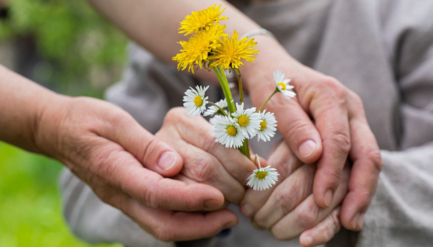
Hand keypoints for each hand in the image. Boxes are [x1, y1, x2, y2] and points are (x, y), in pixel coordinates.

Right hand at [35, 97, 237, 240]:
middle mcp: (119, 193)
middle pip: (161, 224)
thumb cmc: (86, 119)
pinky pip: (157, 217)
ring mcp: (122, 199)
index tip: (219, 197)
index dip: (189, 198)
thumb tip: (175, 164)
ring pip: (161, 226)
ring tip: (225, 215)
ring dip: (195, 226)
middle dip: (200, 226)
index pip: (156, 193)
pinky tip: (203, 207)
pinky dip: (184, 218)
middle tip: (231, 217)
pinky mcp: (128, 198)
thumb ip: (144, 144)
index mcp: (114, 171)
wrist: (57, 131)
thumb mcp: (114, 121)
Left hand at [242, 36, 381, 229]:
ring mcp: (353, 121)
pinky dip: (353, 186)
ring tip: (348, 222)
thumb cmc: (270, 83)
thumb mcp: (274, 100)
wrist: (273, 68)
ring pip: (368, 161)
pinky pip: (358, 162)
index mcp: (331, 96)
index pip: (339, 140)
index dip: (331, 172)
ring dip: (360, 193)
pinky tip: (345, 210)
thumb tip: (314, 156)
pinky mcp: (349, 133)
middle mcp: (350, 108)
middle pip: (368, 153)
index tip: (321, 199)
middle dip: (359, 190)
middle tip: (347, 220)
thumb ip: (293, 125)